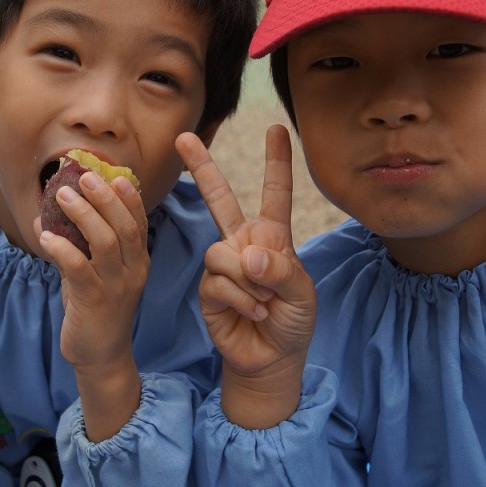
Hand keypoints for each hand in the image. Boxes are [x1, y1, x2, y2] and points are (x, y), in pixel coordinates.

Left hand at [34, 172, 147, 439]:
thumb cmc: (96, 311)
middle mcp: (133, 270)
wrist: (101, 356)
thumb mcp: (93, 274)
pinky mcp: (94, 300)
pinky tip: (45, 236)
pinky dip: (62, 248)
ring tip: (61, 195)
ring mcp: (116, 285)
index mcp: (138, 261)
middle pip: (124, 226)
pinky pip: (78, 267)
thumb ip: (76, 246)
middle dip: (105, 197)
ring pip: (105, 241)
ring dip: (83, 214)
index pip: (139, 222)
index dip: (129, 198)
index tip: (116, 176)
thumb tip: (44, 217)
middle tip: (84, 176)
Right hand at [176, 124, 315, 427]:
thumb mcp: (302, 293)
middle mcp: (243, 242)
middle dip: (201, 167)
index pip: (275, 193)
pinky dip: (240, 299)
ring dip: (248, 282)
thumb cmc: (293, 320)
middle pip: (219, 198)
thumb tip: (249, 255)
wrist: (272, 358)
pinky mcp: (208, 288)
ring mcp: (223, 264)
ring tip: (265, 303)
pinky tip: (254, 313)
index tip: (276, 129)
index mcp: (272, 236)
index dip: (276, 161)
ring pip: (222, 253)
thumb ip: (281, 271)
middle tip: (183, 136)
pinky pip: (218, 281)